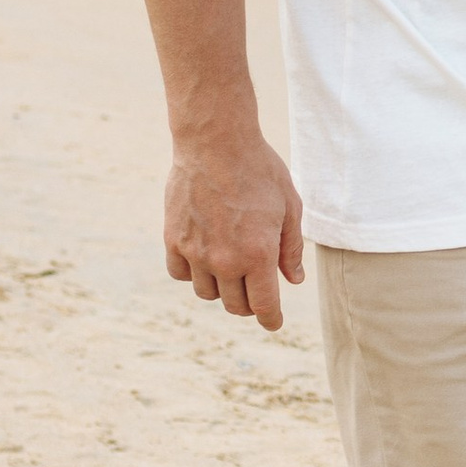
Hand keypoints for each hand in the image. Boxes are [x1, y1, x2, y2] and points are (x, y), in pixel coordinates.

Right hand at [163, 115, 303, 334]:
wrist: (215, 143)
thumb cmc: (259, 170)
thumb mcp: (289, 206)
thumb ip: (290, 248)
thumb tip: (292, 280)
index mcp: (258, 255)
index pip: (264, 306)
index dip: (271, 320)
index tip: (273, 323)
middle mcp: (225, 260)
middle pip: (235, 305)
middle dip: (249, 304)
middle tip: (255, 290)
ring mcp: (196, 252)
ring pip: (207, 293)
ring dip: (221, 289)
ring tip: (231, 269)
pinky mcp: (173, 240)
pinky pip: (180, 274)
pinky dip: (193, 273)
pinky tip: (204, 258)